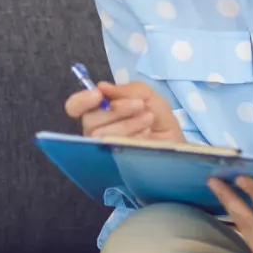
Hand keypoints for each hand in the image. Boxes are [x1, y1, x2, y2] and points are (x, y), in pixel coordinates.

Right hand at [65, 80, 183, 142]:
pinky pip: (114, 149)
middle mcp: (96, 131)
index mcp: (100, 112)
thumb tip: (102, 87)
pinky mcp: (113, 165)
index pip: (75, 107)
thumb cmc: (160, 123)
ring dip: (127, 124)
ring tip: (148, 120)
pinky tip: (146, 136)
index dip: (81, 100)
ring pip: (102, 136)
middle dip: (117, 110)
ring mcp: (103, 150)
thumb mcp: (150, 98)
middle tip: (141, 105)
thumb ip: (128, 90)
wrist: (177, 148)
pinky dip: (132, 139)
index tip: (98, 95)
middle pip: (89, 120)